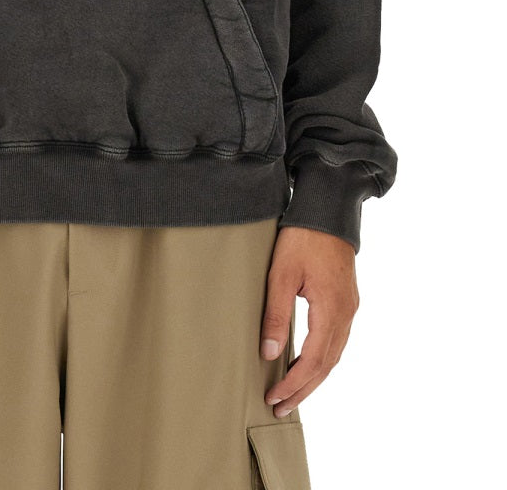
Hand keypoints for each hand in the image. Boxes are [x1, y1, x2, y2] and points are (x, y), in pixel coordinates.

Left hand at [259, 225, 358, 416]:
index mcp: (332, 310)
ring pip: (334, 355)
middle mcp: (346, 314)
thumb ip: (276, 315)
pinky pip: (336, 340)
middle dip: (303, 389)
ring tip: (291, 394)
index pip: (314, 361)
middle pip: (327, 365)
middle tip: (279, 407)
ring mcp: (349, 308)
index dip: (294, 384)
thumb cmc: (302, 238)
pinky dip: (321, 359)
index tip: (273, 398)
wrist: (327, 210)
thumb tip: (269, 353)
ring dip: (313, 377)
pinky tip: (307, 364)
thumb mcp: (281, 274)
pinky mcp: (346, 300)